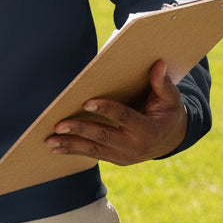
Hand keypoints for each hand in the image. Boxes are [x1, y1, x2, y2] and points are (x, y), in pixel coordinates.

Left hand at [46, 59, 187, 164]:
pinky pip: (93, 154)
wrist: (173, 139)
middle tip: (59, 124)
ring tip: (50, 141)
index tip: (86, 102)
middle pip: (103, 136)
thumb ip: (162, 83)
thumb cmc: (169, 112)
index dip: (105, 109)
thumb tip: (157, 63)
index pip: (123, 117)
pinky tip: (56, 148)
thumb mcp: (171, 98)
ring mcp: (124, 156)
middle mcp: (135, 147)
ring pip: (94, 150)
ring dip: (70, 145)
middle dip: (80, 130)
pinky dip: (74, 151)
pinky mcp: (116, 159)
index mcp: (148, 130)